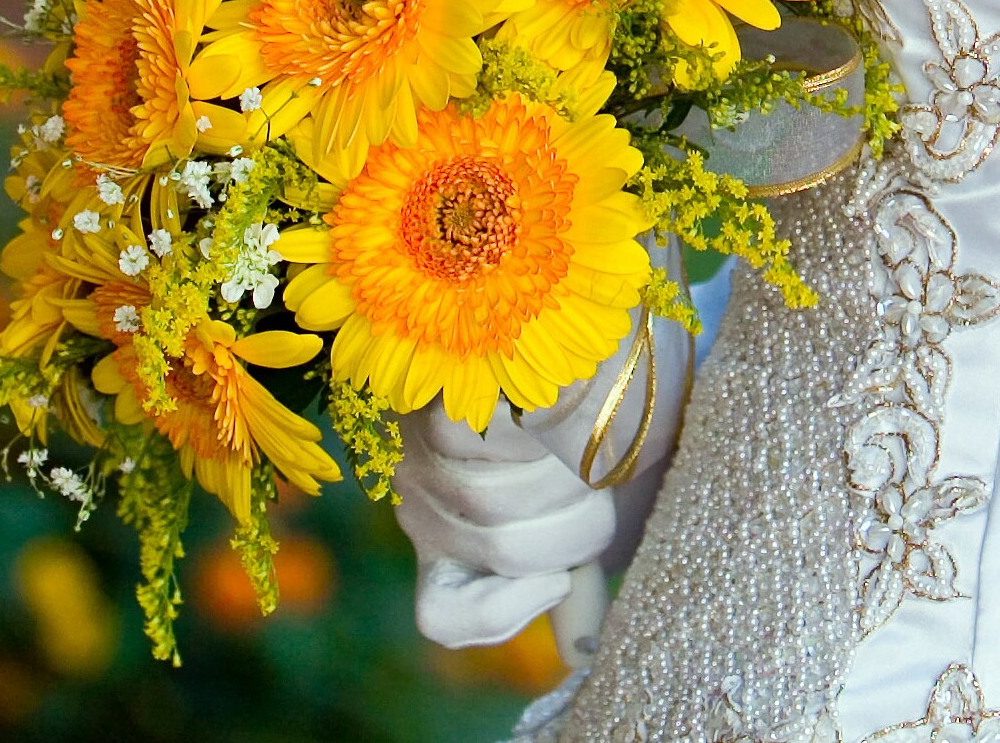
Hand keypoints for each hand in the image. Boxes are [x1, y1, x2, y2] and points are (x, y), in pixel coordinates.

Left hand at [394, 398, 615, 648]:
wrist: (499, 359)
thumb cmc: (534, 453)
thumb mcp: (549, 521)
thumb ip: (564, 576)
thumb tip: (582, 655)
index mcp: (444, 553)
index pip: (442, 617)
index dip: (503, 612)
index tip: (555, 579)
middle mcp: (420, 512)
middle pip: (501, 549)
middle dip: (571, 528)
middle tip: (595, 495)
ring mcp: (417, 462)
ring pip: (492, 498)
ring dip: (558, 476)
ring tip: (582, 452)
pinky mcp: (428, 410)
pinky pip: (481, 437)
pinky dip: (530, 430)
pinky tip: (552, 416)